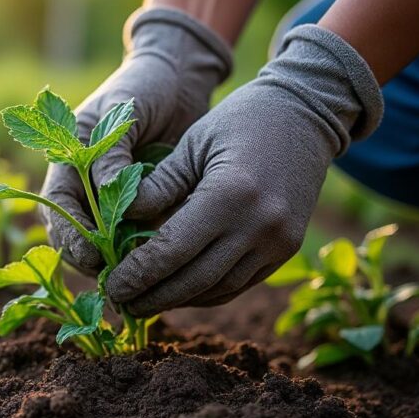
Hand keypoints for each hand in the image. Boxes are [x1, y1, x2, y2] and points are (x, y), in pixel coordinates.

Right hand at [41, 7, 231, 272]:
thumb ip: (112, 150)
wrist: (181, 76)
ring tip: (137, 279)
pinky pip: (139, 235)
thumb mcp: (123, 110)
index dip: (70, 235)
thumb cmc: (144, 85)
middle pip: (76, 233)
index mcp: (69, 160)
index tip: (91, 255)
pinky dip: (145, 253)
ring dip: (118, 262)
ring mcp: (115, 196)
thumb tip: (108, 193)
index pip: (58, 207)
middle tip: (115, 278)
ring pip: (106, 241)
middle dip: (91, 259)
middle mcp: (87, 184)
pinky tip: (161, 266)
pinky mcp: (145, 203)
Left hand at [107, 25, 383, 314]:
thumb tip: (116, 222)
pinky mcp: (287, 249)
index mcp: (230, 195)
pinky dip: (206, 293)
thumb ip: (158, 185)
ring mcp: (278, 242)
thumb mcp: (191, 143)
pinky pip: (240, 284)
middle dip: (153, 297)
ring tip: (144, 301)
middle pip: (194, 280)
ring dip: (178, 300)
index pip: (171, 250)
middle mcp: (259, 226)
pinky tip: (179, 291)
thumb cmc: (239, 120)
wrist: (307, 114)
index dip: (138, 274)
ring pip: (218, 290)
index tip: (111, 286)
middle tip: (120, 303)